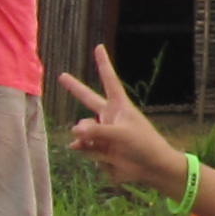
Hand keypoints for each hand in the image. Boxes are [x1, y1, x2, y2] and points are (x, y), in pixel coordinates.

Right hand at [57, 45, 188, 196]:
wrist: (152, 168)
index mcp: (119, 106)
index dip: (103, 64)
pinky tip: (78, 148)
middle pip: (88, 99)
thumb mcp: (120, 134)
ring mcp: (104, 132)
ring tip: (96, 144)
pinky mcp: (101, 148)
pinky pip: (85, 146)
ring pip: (83, 130)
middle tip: (62, 76)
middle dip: (75, 88)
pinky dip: (83, 148)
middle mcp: (110, 117)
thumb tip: (74, 131)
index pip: (109, 80)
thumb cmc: (143, 144)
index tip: (99, 47)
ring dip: (85, 137)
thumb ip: (96, 131)